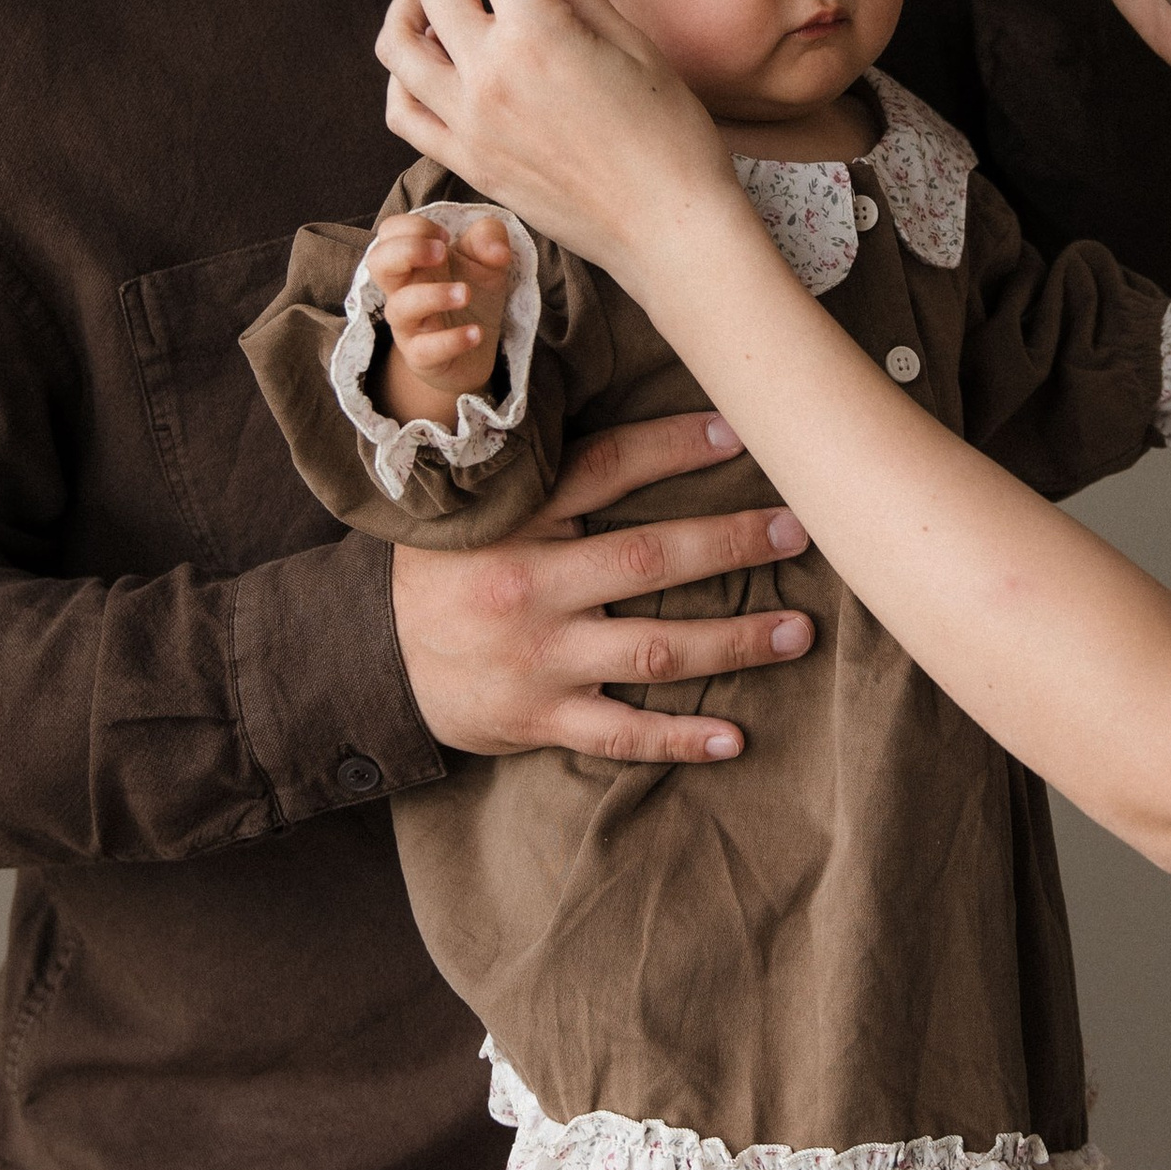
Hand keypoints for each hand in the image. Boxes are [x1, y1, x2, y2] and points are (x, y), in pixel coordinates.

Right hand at [364, 210, 513, 423]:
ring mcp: (409, 325)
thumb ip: (490, 238)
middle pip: (378, 262)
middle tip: (442, 252)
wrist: (475, 354)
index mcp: (414, 262)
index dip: (415, 226)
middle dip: (407, 250)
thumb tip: (497, 250)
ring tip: (466, 294)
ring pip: (399, 307)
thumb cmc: (473, 297)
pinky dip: (451, 341)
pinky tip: (476, 333)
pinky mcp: (422, 357)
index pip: (390, 231)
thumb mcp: (488, 261)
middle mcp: (404, 290)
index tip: (446, 237)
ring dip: (433, 295)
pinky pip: (424, 350)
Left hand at [376, 0, 744, 294]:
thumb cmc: (669, 134)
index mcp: (535, 35)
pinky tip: (436, 55)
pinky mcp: (464, 162)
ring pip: (397, 39)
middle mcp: (486, 75)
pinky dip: (406, 72)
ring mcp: (466, 123)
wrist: (669, 228)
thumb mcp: (627, 39)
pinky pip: (402, 109)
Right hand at [390, 413, 817, 762]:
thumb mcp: (477, 508)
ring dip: (734, 641)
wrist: (370, 657)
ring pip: (655, 648)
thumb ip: (545, 476)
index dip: (675, 446)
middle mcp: (530, 584)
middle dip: (732, 544)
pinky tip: (734, 739)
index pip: (608, 468)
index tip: (740, 433)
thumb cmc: (449, 569)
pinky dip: (679, 739)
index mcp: (517, 519)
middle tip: (799, 532)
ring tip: (798, 630)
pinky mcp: (539, 717)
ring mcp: (538, 657)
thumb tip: (643, 430)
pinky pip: (621, 734)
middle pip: (649, 558)